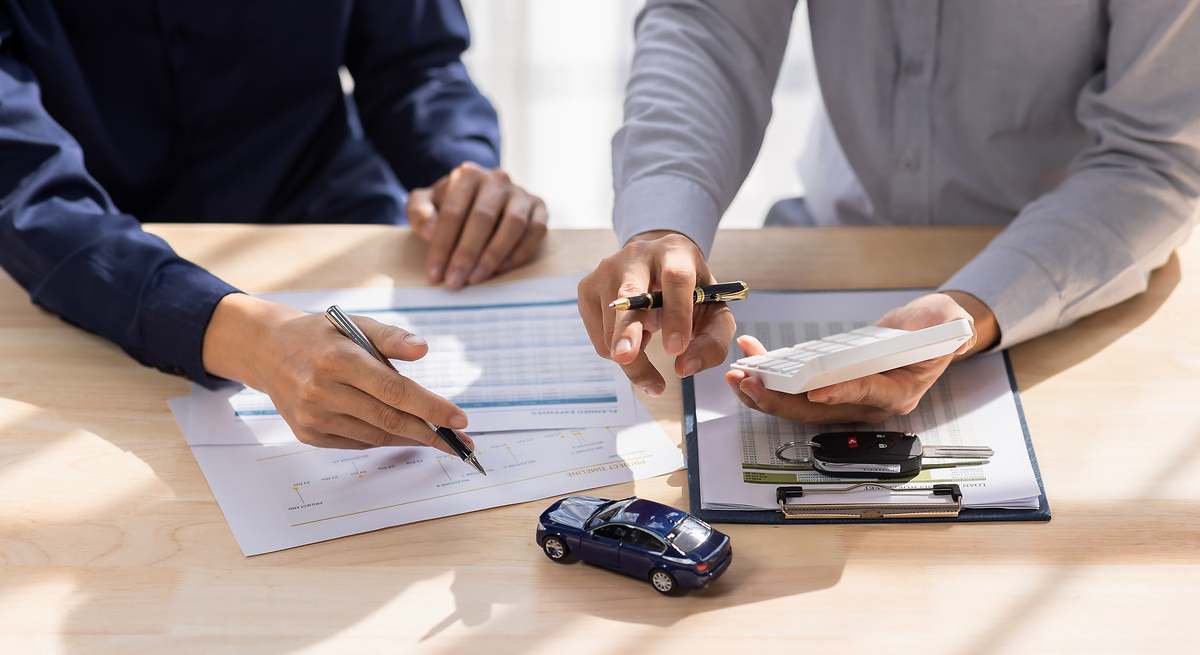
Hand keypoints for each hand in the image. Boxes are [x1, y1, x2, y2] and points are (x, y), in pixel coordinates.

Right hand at [202, 294, 472, 452]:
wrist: (267, 351)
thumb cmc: (321, 335)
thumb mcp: (355, 323)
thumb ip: (391, 337)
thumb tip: (424, 350)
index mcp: (338, 360)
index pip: (394, 390)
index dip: (430, 407)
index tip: (460, 419)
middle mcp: (322, 392)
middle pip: (388, 419)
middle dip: (430, 433)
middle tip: (461, 442)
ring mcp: (313, 418)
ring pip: (375, 435)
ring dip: (410, 438)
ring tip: (437, 437)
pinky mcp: (308, 435)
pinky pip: (357, 443)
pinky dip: (384, 438)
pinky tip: (402, 433)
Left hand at [409, 162, 548, 288]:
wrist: (483, 197)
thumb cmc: (452, 204)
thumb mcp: (426, 203)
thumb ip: (419, 212)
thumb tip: (431, 232)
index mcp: (467, 175)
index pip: (453, 212)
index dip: (442, 245)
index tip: (435, 274)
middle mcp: (497, 180)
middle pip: (482, 218)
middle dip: (466, 255)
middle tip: (455, 282)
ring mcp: (521, 193)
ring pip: (512, 225)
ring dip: (493, 256)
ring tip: (476, 279)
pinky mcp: (539, 208)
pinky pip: (536, 231)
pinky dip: (519, 253)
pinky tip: (501, 270)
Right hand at [577, 230, 736, 396]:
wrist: (657, 268)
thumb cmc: (690, 293)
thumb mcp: (713, 311)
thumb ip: (712, 341)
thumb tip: (685, 367)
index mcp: (675, 252)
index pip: (676, 279)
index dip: (677, 314)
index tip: (676, 349)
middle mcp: (637, 254)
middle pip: (629, 294)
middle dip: (627, 328)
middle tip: (626, 357)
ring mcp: (606, 270)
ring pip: (612, 327)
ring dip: (633, 356)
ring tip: (649, 344)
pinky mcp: (587, 289)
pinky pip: (600, 338)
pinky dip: (618, 349)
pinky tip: (633, 332)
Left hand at [724, 291, 997, 422]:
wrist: (926, 336)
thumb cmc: (935, 329)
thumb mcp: (946, 321)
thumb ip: (941, 324)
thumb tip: (930, 325)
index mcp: (897, 393)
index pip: (864, 395)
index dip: (838, 393)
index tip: (813, 391)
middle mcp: (867, 404)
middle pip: (819, 409)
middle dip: (781, 399)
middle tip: (751, 384)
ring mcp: (846, 399)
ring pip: (799, 405)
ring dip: (766, 393)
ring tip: (738, 376)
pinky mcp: (830, 387)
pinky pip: (795, 388)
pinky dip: (771, 375)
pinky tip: (751, 358)